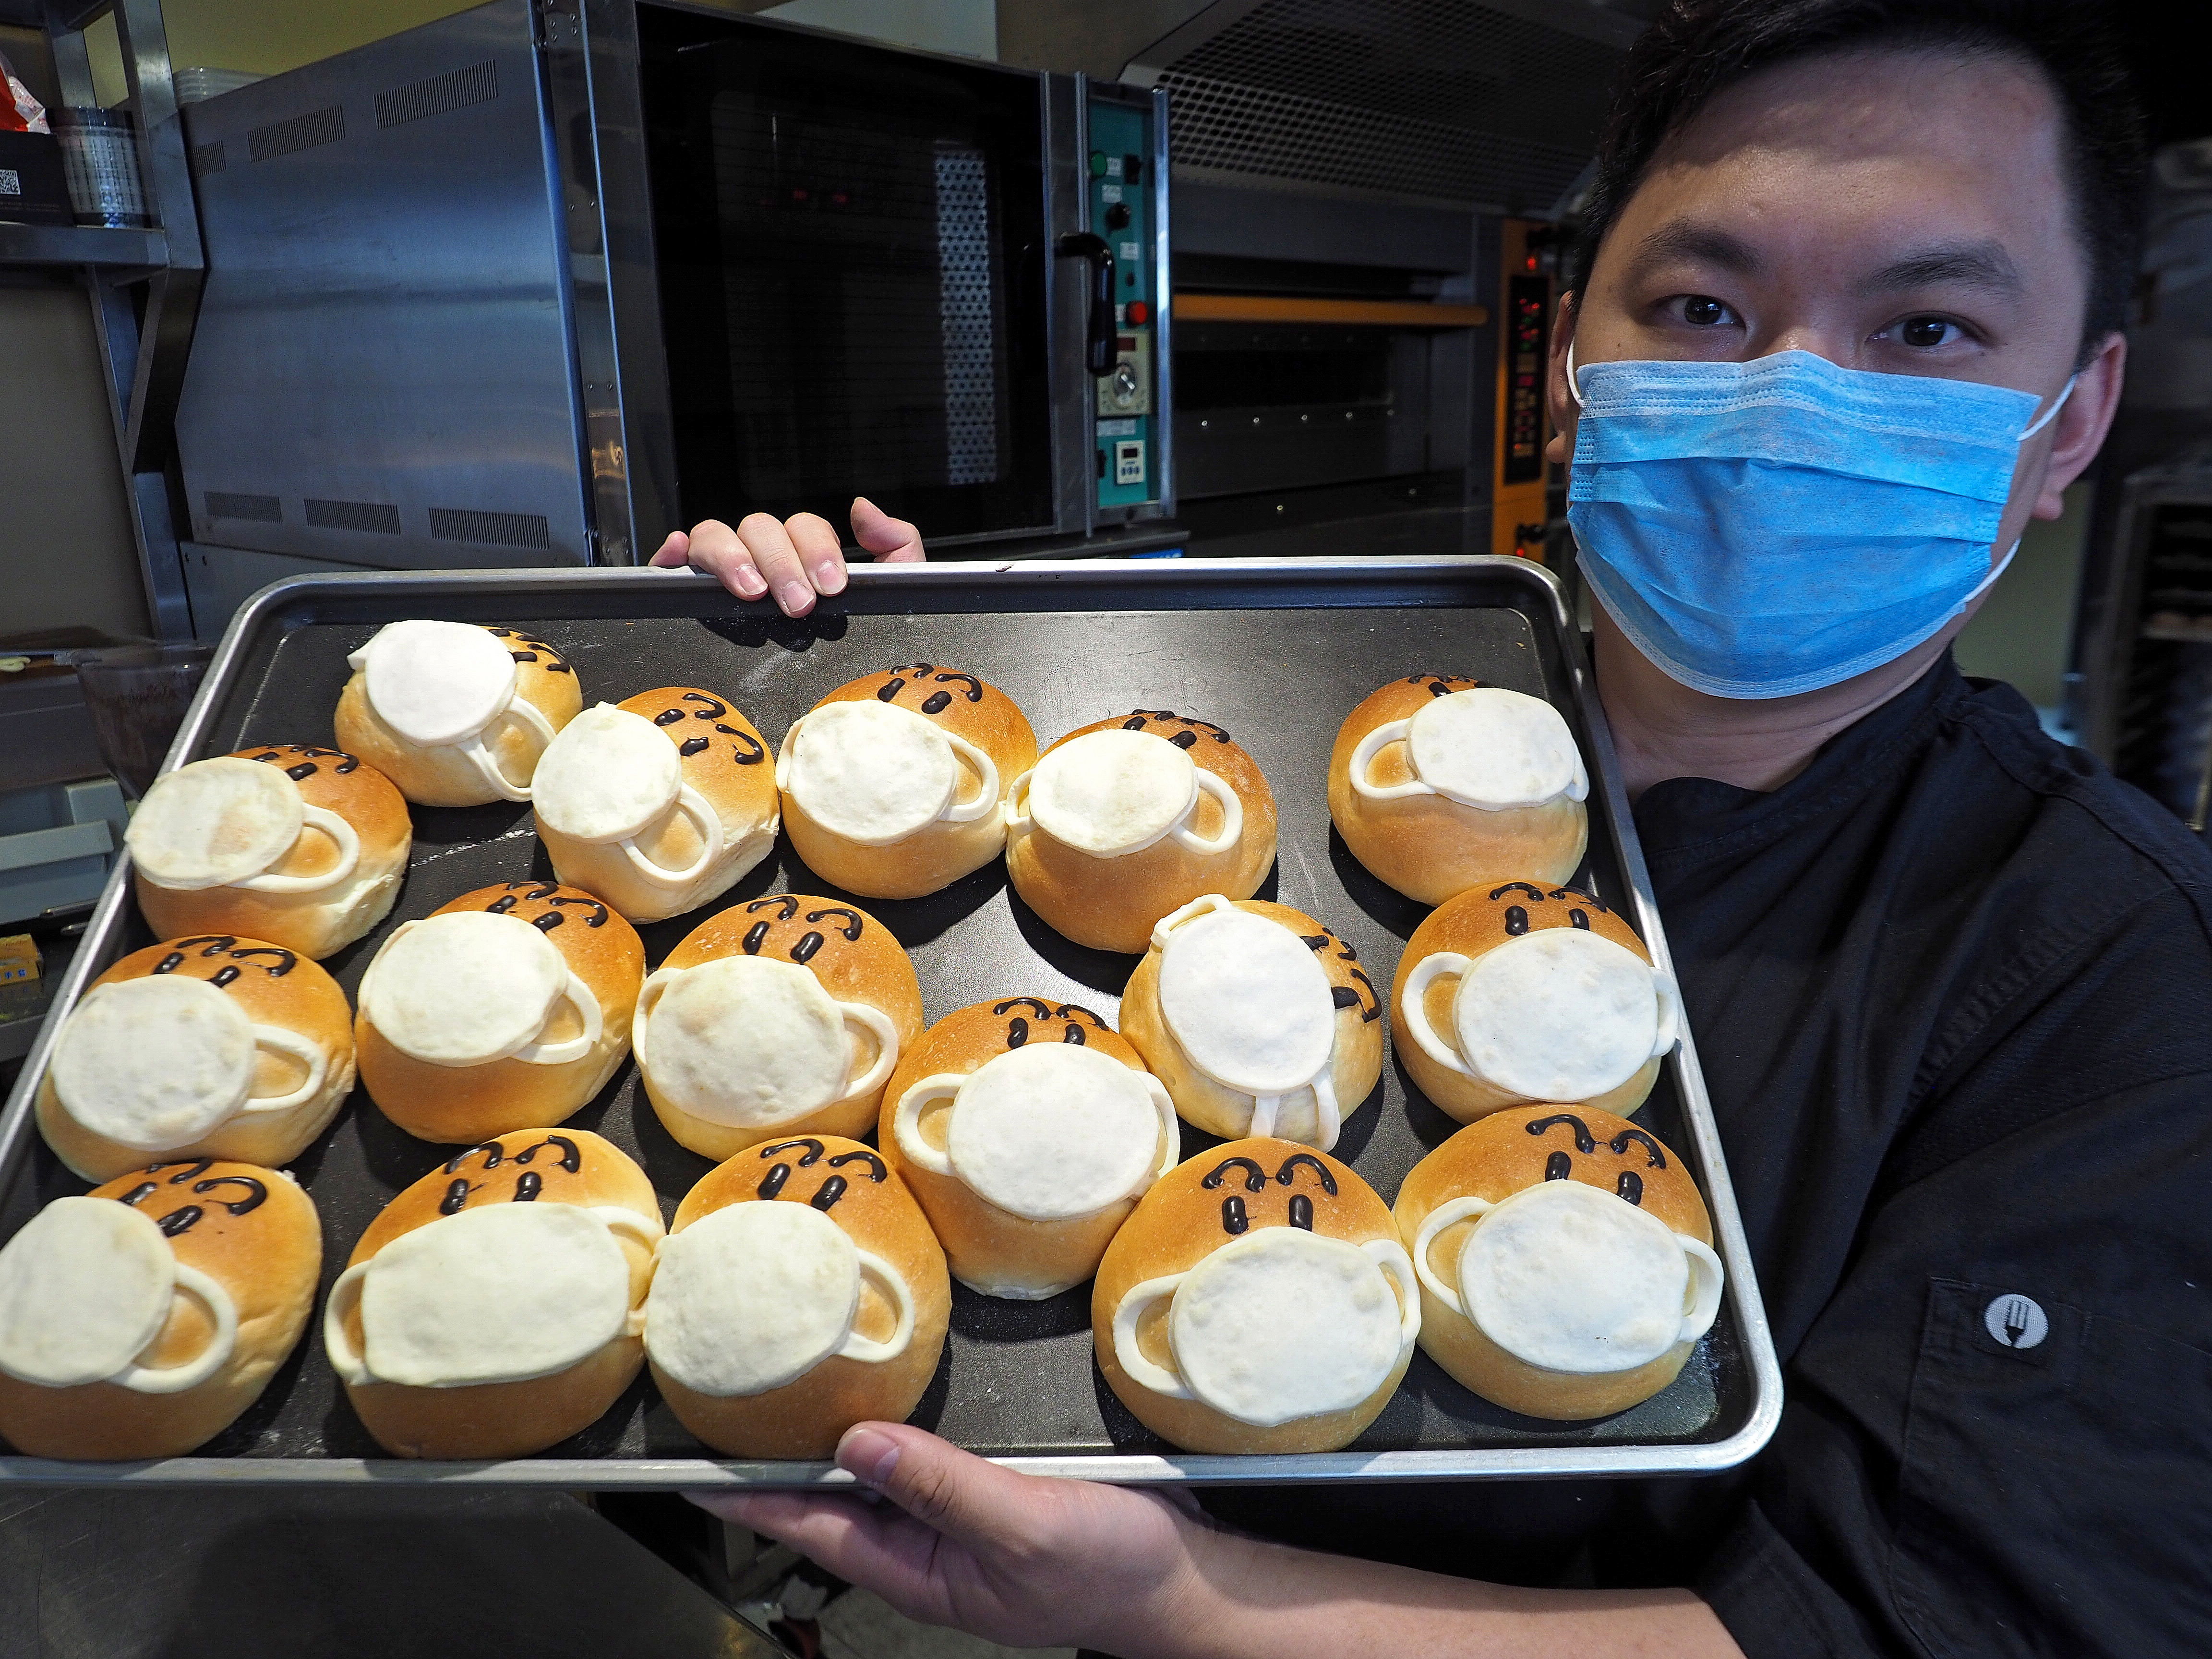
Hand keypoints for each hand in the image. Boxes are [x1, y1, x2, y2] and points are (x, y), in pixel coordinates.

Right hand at [649, 497, 924, 615]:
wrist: (843, 695)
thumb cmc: (861, 636)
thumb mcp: (894, 591)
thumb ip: (895, 546)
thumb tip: (861, 509)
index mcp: (804, 551)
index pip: (803, 528)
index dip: (816, 550)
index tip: (832, 587)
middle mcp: (764, 554)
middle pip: (759, 528)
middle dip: (780, 563)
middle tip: (799, 604)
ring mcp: (726, 568)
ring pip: (714, 535)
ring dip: (732, 558)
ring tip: (752, 593)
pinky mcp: (692, 590)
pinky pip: (675, 560)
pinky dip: (672, 553)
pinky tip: (677, 556)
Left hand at [689, 1422, 1205, 1653]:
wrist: (1187, 1581)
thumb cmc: (1113, 1571)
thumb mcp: (1027, 1527)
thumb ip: (943, 1486)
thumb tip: (858, 1445)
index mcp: (923, 1571)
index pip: (815, 1529)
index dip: (754, 1501)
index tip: (695, 1474)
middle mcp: (931, 1548)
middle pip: (838, 1502)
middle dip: (783, 1465)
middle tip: (731, 1411)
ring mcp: (963, 1522)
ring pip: (881, 1475)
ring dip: (838, 1440)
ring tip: (786, 1399)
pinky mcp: (996, 1493)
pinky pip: (927, 1461)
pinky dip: (898, 1430)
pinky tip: (887, 1401)